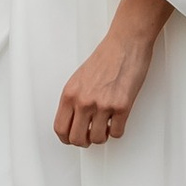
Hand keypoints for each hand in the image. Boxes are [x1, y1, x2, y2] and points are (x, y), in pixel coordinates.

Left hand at [54, 22, 158, 146]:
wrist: (125, 44)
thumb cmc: (106, 57)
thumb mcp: (79, 78)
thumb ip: (75, 99)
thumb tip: (74, 120)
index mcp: (70, 94)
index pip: (60, 128)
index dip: (66, 138)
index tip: (72, 139)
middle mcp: (84, 101)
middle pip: (76, 138)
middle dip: (84, 141)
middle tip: (90, 136)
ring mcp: (103, 105)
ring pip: (98, 139)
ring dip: (102, 137)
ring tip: (105, 127)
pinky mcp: (122, 107)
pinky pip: (117, 133)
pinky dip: (117, 131)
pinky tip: (117, 121)